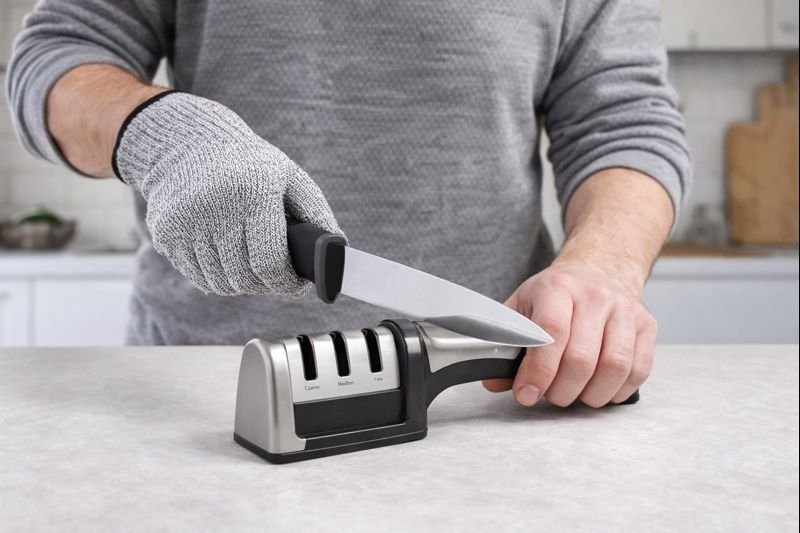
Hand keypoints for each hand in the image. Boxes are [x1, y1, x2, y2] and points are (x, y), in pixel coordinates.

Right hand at [114, 92, 342, 295]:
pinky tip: (227, 264)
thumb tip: (338, 250)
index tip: (296, 285)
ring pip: (220, 283)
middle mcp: (215, 208)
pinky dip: (215, 278)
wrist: (186, 141)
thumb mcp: (288, 177)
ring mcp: (185, 222)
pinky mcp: (165, 233)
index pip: (270, 263)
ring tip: (253, 272)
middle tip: (277, 280)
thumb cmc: (248, 163)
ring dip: (241, 285)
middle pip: (244, 278)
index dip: (287, 283)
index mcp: (252, 193)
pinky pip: (196, 276)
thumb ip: (316, 212)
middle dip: (266, 286)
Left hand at [484, 258, 656, 406]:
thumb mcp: (522, 305)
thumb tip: (493, 380)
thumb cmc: (556, 294)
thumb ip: (506, 343)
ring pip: (614, 367)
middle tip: (551, 395)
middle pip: (581, 358)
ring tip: (576, 394)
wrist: (599, 270)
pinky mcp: (647, 325)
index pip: (551, 333)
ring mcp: (625, 310)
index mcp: (557, 287)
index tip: (527, 392)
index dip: (539, 370)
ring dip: (591, 395)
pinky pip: (639, 370)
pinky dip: (618, 390)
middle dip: (561, 390)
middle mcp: (594, 296)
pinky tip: (601, 388)